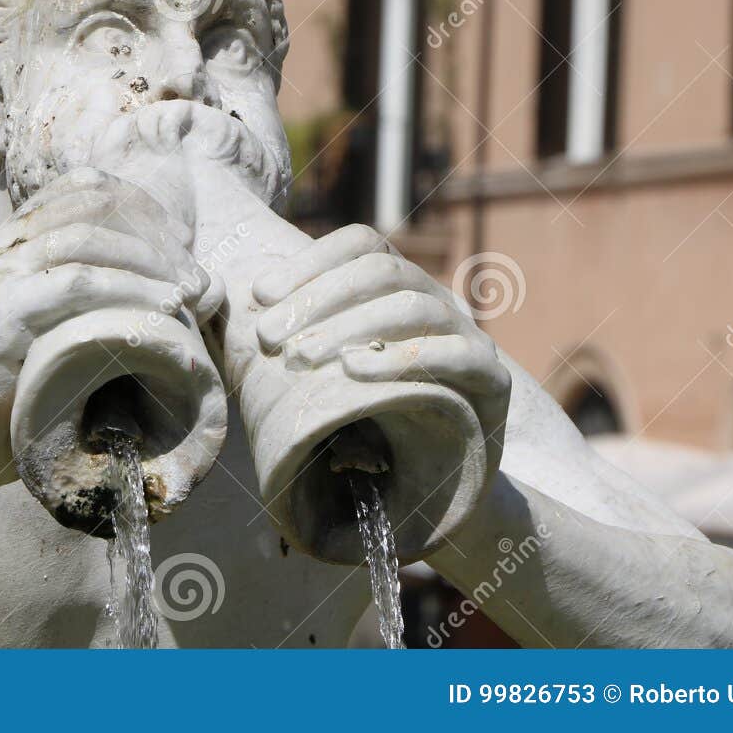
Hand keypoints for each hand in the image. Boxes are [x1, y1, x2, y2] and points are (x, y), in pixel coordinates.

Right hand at [0, 168, 212, 480]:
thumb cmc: (36, 382)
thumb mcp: (78, 321)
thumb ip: (124, 291)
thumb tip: (209, 283)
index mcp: (15, 235)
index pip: (85, 187)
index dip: (144, 207)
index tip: (183, 244)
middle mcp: (1, 245)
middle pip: (92, 205)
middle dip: (156, 237)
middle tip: (196, 279)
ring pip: (87, 239)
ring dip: (151, 263)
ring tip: (188, 296)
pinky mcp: (1, 313)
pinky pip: (76, 283)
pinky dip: (130, 292)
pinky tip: (164, 312)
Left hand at [249, 224, 510, 443]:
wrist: (443, 486)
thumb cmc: (377, 419)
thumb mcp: (335, 372)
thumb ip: (303, 335)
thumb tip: (240, 300)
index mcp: (401, 287)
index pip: (362, 246)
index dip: (311, 261)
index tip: (261, 294)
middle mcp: (437, 301)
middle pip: (381, 271)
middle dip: (317, 299)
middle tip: (268, 337)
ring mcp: (468, 336)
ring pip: (412, 306)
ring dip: (348, 327)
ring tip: (301, 358)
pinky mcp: (492, 380)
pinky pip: (453, 355)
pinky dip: (398, 358)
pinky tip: (353, 371)